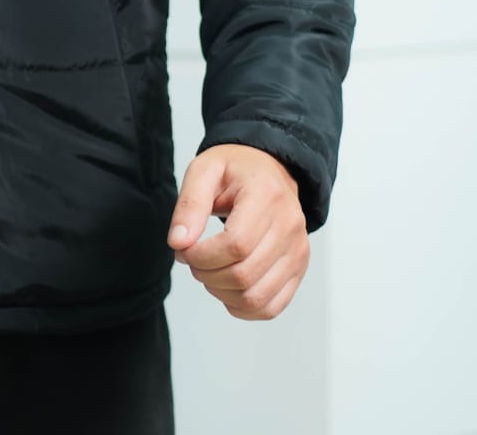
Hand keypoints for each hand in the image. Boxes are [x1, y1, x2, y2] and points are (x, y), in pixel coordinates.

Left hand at [166, 143, 309, 320]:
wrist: (269, 169)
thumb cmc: (236, 169)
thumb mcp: (204, 170)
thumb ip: (189, 205)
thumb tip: (179, 243)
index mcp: (266, 195)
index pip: (236, 245)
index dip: (202, 256)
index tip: (184, 249)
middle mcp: (290, 225)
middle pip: (244, 275)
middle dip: (206, 274)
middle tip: (192, 259)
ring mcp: (298, 250)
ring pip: (256, 298)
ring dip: (222, 293)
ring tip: (209, 271)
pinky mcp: (298, 269)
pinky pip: (271, 307)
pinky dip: (242, 307)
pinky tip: (226, 287)